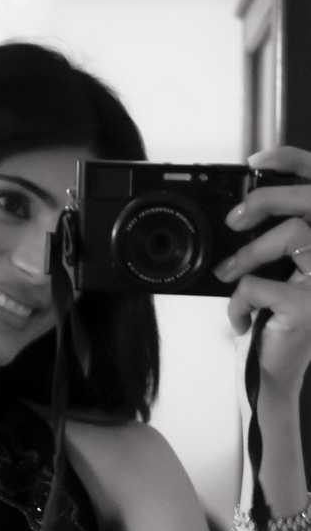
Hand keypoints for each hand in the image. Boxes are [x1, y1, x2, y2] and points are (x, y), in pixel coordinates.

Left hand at [212, 145, 310, 393]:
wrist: (279, 371)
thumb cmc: (278, 318)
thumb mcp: (276, 274)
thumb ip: (272, 243)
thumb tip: (240, 212)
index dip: (293, 160)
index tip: (257, 159)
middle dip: (267, 199)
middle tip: (235, 218)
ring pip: (289, 236)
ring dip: (246, 256)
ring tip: (228, 275)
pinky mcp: (309, 306)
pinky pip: (260, 284)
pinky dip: (239, 303)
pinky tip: (243, 320)